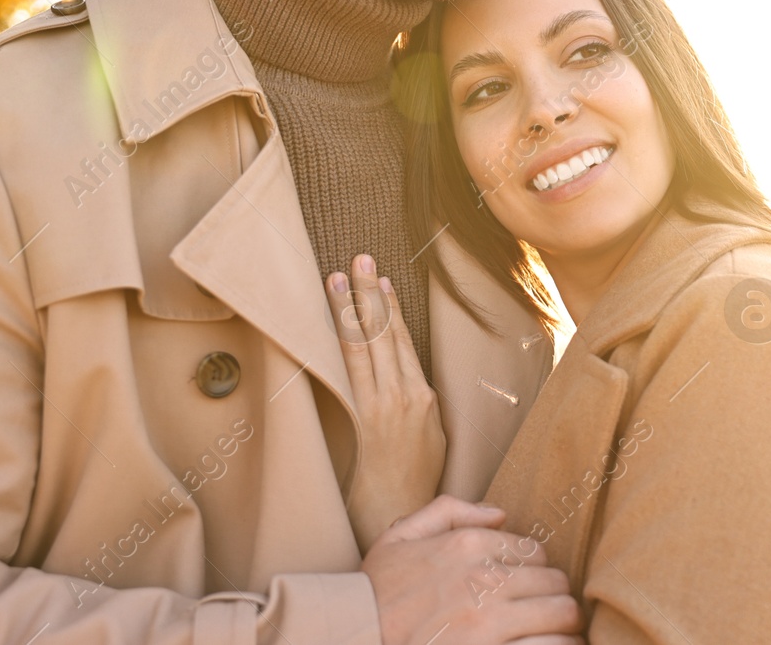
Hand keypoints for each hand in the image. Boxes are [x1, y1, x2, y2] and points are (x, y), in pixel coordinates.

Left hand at [327, 254, 445, 552]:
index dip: (390, 307)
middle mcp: (404, 394)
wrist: (397, 512)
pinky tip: (336, 317)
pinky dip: (344, 338)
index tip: (380, 279)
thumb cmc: (416, 480)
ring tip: (338, 276)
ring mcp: (381, 404)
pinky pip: (349, 368)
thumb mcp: (434, 436)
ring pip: (364, 344)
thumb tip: (410, 380)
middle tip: (358, 257)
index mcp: (425, 397)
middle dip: (370, 292)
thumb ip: (421, 403)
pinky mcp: (361, 416)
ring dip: (350, 307)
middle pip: (384, 333)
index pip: (404, 341)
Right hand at [363, 495, 584, 644]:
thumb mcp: (399, 537)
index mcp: (466, 545)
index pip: (535, 551)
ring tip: (553, 634)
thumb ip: (449, 511)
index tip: (524, 588)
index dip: (533, 571)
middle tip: (544, 613)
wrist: (352, 635)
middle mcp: (483, 579)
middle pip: (555, 582)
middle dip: (553, 597)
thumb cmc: (374, 592)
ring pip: (562, 615)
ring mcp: (489, 621)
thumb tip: (499, 514)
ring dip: (562, 625)